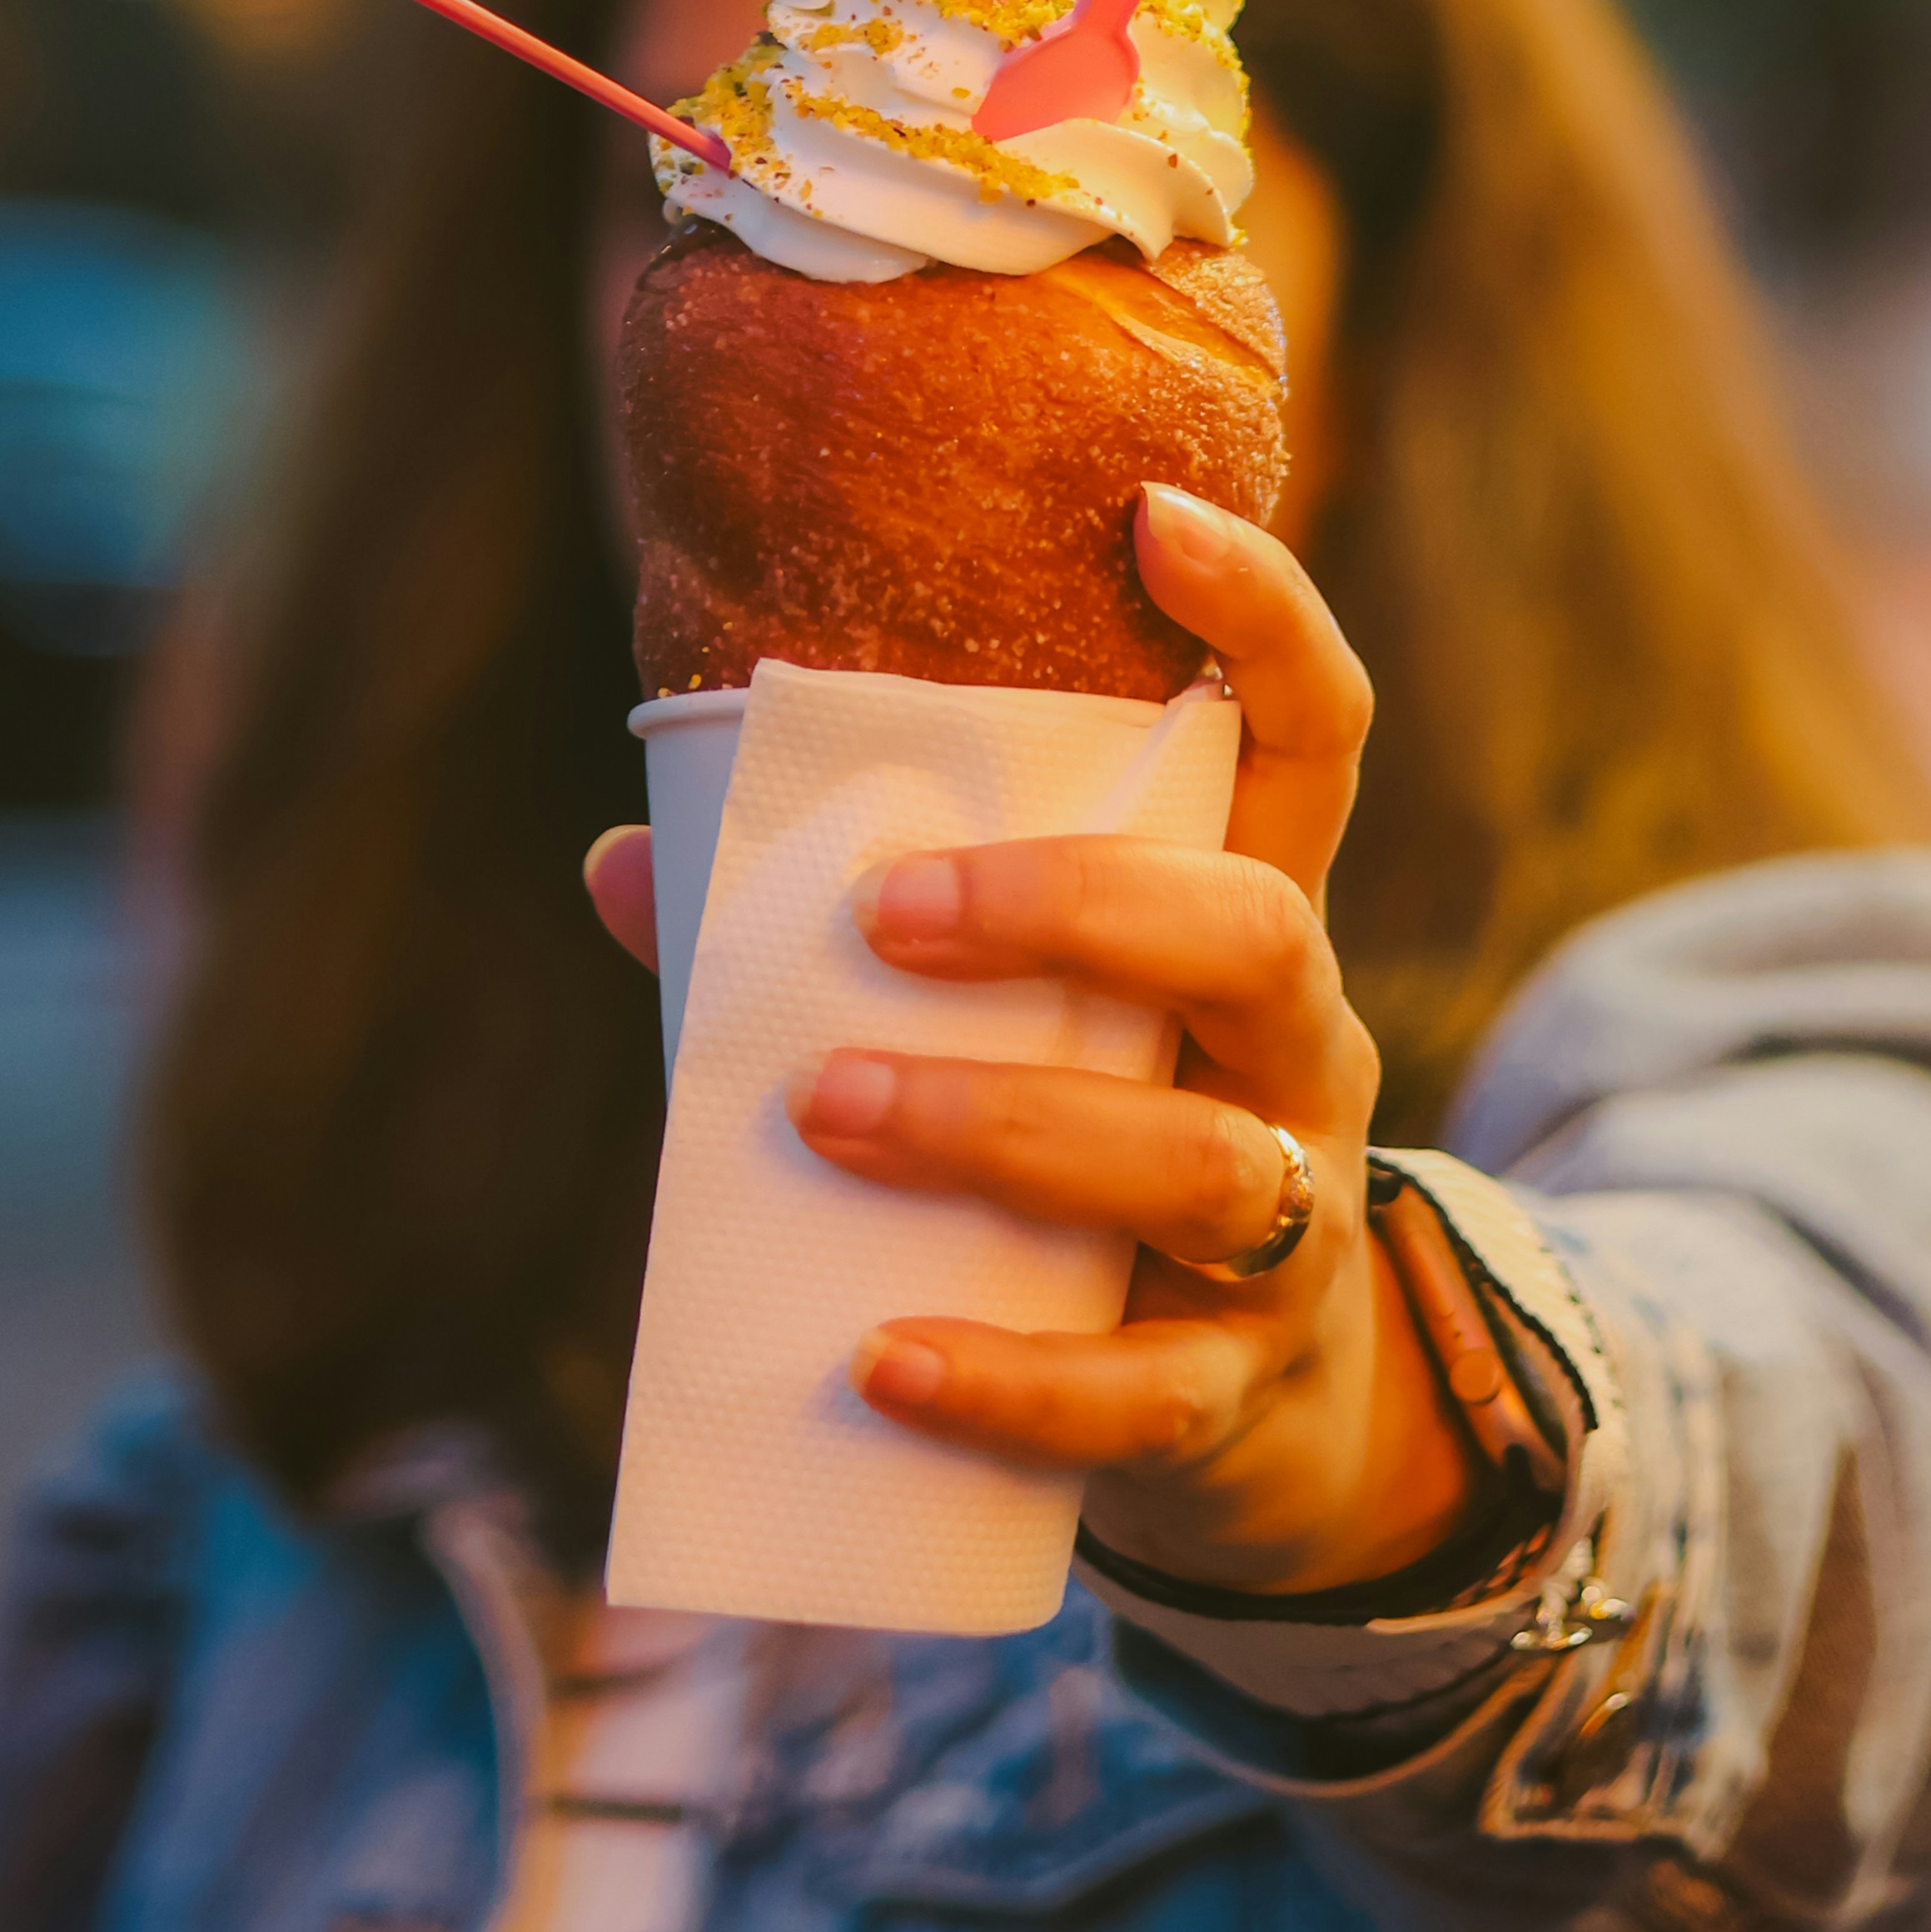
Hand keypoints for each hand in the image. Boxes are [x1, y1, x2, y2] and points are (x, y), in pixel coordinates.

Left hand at [572, 487, 1485, 1611]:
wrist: (1247, 1419)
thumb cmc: (1085, 1159)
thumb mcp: (1009, 1030)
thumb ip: (826, 949)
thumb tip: (622, 864)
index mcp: (1246, 919)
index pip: (1308, 736)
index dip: (1261, 616)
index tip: (1149, 512)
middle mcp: (1300, 1047)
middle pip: (1256, 932)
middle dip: (1074, 906)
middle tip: (887, 910)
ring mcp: (1292, 1224)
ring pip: (1202, 1159)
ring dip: (1003, 1124)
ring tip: (825, 1107)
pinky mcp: (1237, 1386)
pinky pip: (1143, 1391)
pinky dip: (1011, 1378)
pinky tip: (883, 1358)